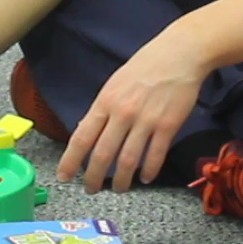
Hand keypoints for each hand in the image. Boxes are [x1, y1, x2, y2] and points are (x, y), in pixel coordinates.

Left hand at [57, 26, 207, 193]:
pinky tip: (145, 178)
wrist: (178, 54)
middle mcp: (122, 113)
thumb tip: (86, 131)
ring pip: (128, 159)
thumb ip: (101, 109)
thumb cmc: (144, 66)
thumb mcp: (114, 84)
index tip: (64, 176)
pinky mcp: (168, 126)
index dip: (71, 160)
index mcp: (105, 102)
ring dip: (122, 179)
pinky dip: (149, 170)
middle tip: (90, 189)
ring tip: (118, 188)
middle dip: (94, 177)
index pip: (82, 137)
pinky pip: (155, 155)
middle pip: (103, 153)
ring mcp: (146, 120)